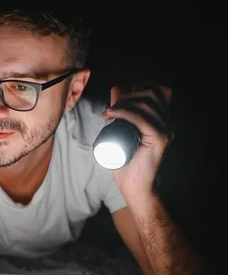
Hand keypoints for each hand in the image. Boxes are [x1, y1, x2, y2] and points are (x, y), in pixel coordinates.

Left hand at [102, 83, 172, 198]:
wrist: (133, 185)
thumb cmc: (126, 161)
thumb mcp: (121, 129)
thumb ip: (121, 110)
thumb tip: (116, 88)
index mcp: (162, 119)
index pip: (155, 91)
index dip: (136, 89)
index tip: (117, 99)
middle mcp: (167, 123)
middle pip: (150, 94)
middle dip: (127, 96)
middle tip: (110, 109)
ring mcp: (165, 130)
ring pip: (145, 104)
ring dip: (122, 104)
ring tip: (107, 113)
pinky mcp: (159, 139)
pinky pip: (142, 119)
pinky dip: (124, 113)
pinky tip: (111, 114)